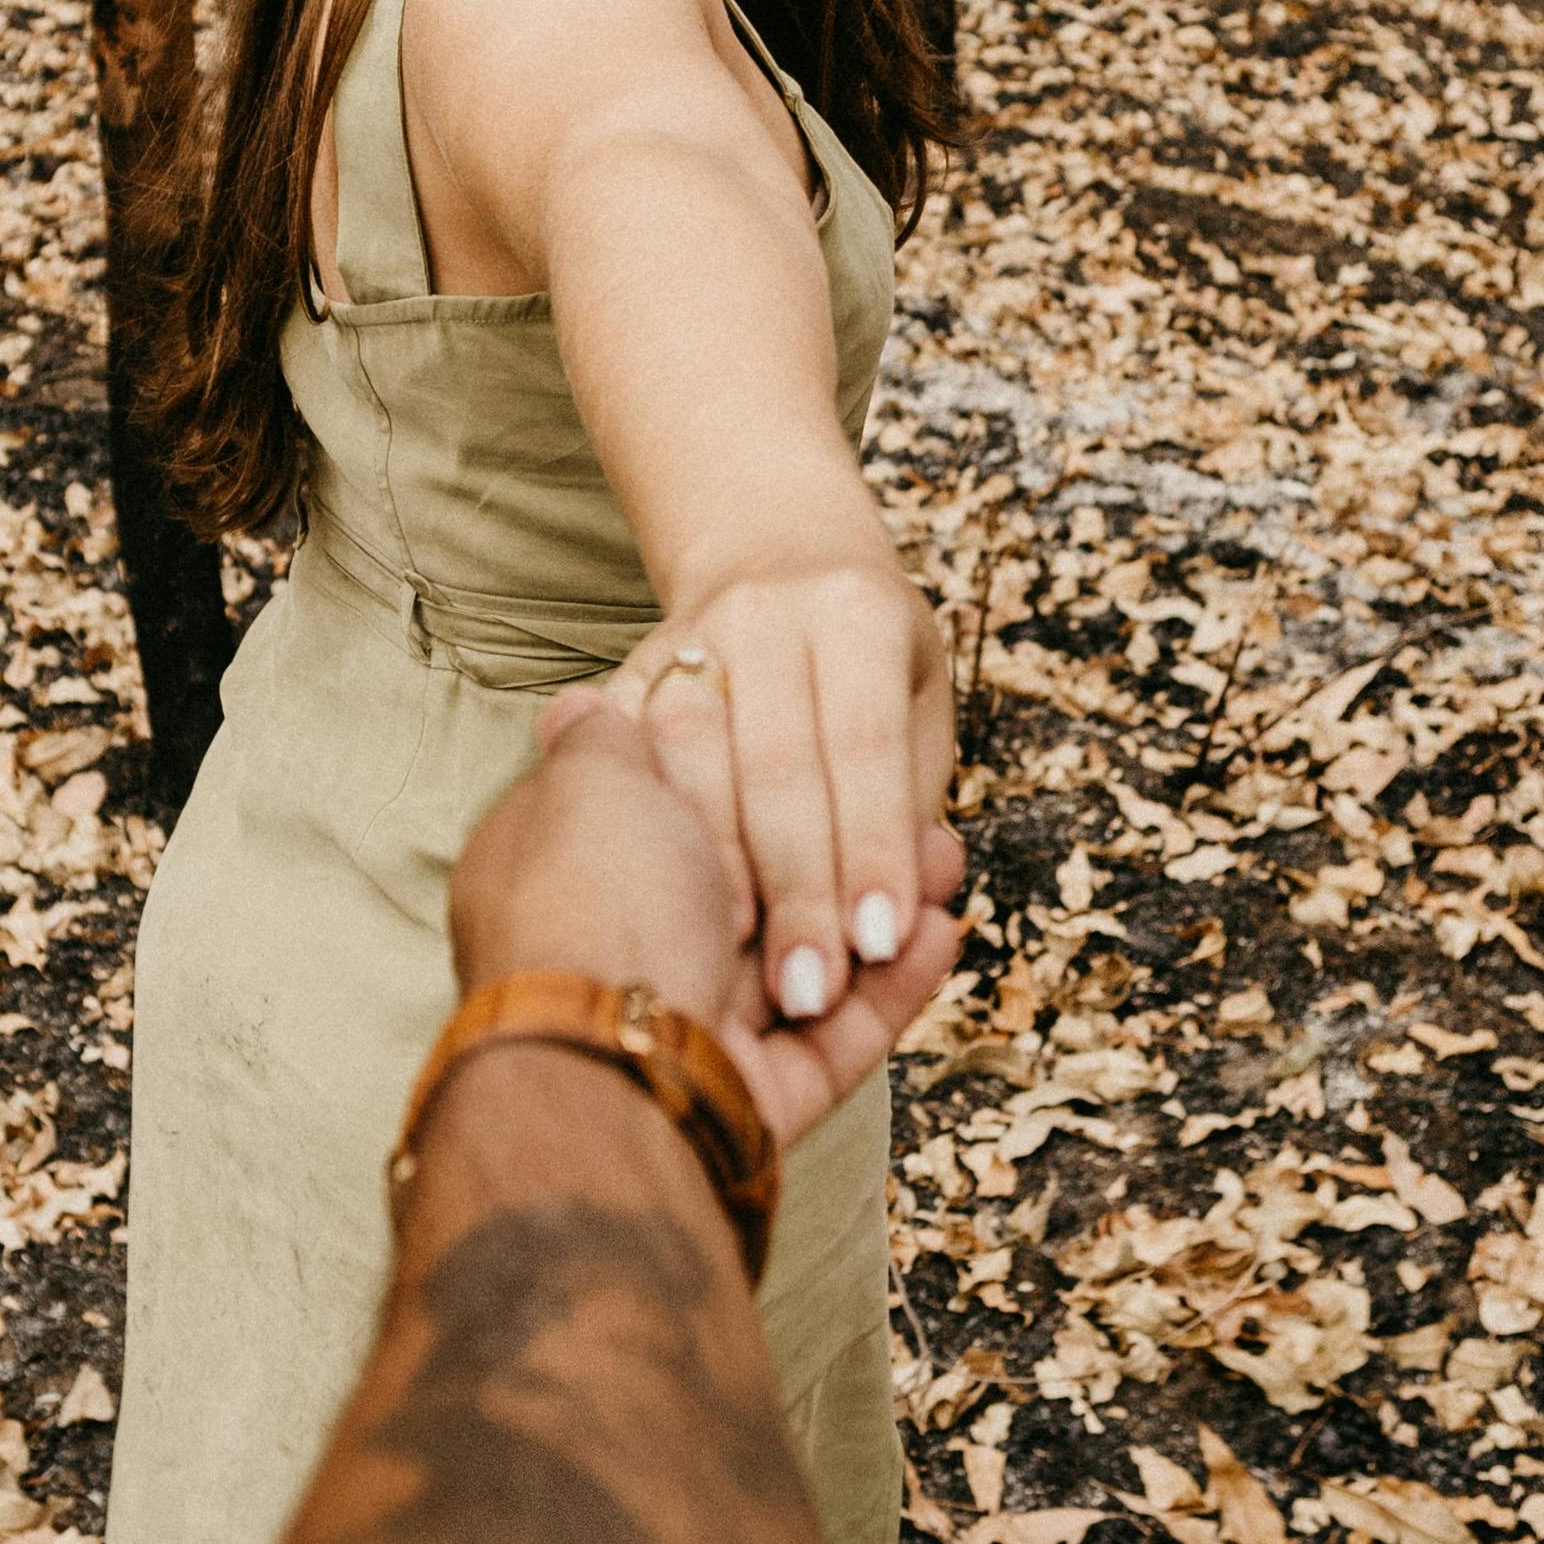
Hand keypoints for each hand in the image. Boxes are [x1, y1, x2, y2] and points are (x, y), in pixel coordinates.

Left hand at [450, 709, 965, 1158]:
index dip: (749, 770)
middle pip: (750, 889)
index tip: (818, 736)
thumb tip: (582, 704)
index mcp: (572, 876)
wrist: (601, 1074)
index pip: (670, 809)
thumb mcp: (588, 782)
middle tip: (917, 815)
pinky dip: (887, 991)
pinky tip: (941, 930)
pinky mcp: (745, 1100)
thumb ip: (601, 741)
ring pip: (800, 964)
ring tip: (946, 861)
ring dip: (876, 909)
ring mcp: (683, 1030)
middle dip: (839, 848)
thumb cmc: (592, 902)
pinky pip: (828, 1044)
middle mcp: (622, 951)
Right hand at [570, 550, 955, 1033]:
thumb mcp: (920, 702)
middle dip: (797, 887)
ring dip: (718, 878)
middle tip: (810, 991)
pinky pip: (632, 767)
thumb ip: (904, 798)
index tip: (881, 943)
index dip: (872, 846)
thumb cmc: (869, 661)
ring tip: (741, 974)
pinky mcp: (623, 674)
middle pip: (778, 765)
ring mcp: (683, 638)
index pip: (866, 747)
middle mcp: (765, 613)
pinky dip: (655, 842)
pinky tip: (672, 910)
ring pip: (692, 768)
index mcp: (855, 610)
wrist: (773, 552)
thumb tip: (896, 918)